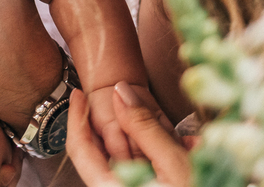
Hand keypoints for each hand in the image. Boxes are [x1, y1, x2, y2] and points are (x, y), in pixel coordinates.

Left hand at [66, 85, 192, 186]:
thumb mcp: (175, 165)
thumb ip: (145, 128)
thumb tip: (122, 94)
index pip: (80, 149)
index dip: (77, 117)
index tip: (79, 95)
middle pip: (102, 152)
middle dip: (118, 126)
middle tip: (130, 105)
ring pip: (124, 159)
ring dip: (143, 140)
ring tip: (176, 136)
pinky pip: (142, 169)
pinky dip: (157, 155)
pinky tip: (186, 150)